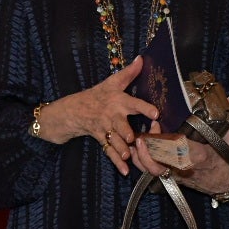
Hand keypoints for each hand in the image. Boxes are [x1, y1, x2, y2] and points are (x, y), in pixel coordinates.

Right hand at [35, 59, 158, 176]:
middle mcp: (112, 115)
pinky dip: (116, 162)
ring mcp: (105, 129)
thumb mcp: (112, 82)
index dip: (144, 107)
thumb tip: (143, 58)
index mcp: (118, 100)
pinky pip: (109, 151)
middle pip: (120, 125)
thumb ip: (129, 73)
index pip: (133, 103)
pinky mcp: (101, 139)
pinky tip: (125, 170)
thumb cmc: (97, 95)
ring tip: (128, 155)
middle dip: (126, 131)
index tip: (155, 113)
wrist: (73, 110)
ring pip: (114, 140)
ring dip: (121, 148)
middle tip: (134, 138)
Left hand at [133, 124, 228, 197]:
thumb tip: (227, 101)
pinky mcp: (170, 177)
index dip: (165, 141)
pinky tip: (137, 149)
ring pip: (152, 170)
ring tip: (136, 139)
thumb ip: (227, 122)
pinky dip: (141, 162)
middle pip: (159, 163)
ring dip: (141, 156)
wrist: (222, 183)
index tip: (157, 126)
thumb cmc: (224, 161)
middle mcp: (183, 167)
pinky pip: (151, 172)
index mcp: (198, 156)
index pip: (179, 150)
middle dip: (148, 149)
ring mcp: (175, 173)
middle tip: (145, 132)